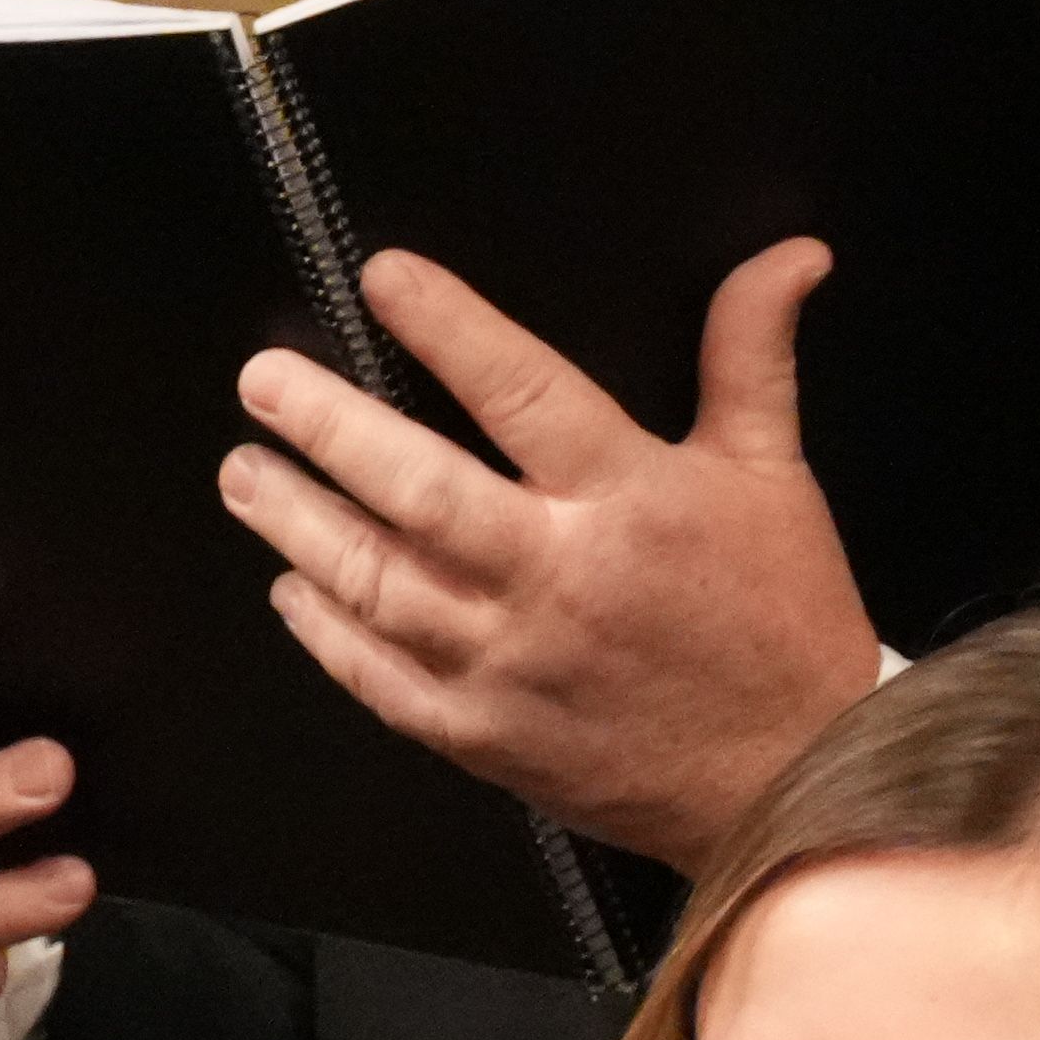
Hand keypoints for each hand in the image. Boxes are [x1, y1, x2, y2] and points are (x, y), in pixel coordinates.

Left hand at [223, 241, 873, 872]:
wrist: (794, 783)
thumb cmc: (779, 625)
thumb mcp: (773, 475)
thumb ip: (750, 354)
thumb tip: (789, 256)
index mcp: (630, 503)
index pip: (524, 393)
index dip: (450, 328)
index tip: (384, 279)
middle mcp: (559, 580)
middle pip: (419, 492)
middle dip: (327, 428)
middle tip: (261, 380)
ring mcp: (511, 665)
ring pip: (378, 584)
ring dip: (298, 523)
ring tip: (244, 472)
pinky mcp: (483, 736)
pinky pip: (381, 679)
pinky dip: (327, 634)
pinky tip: (291, 589)